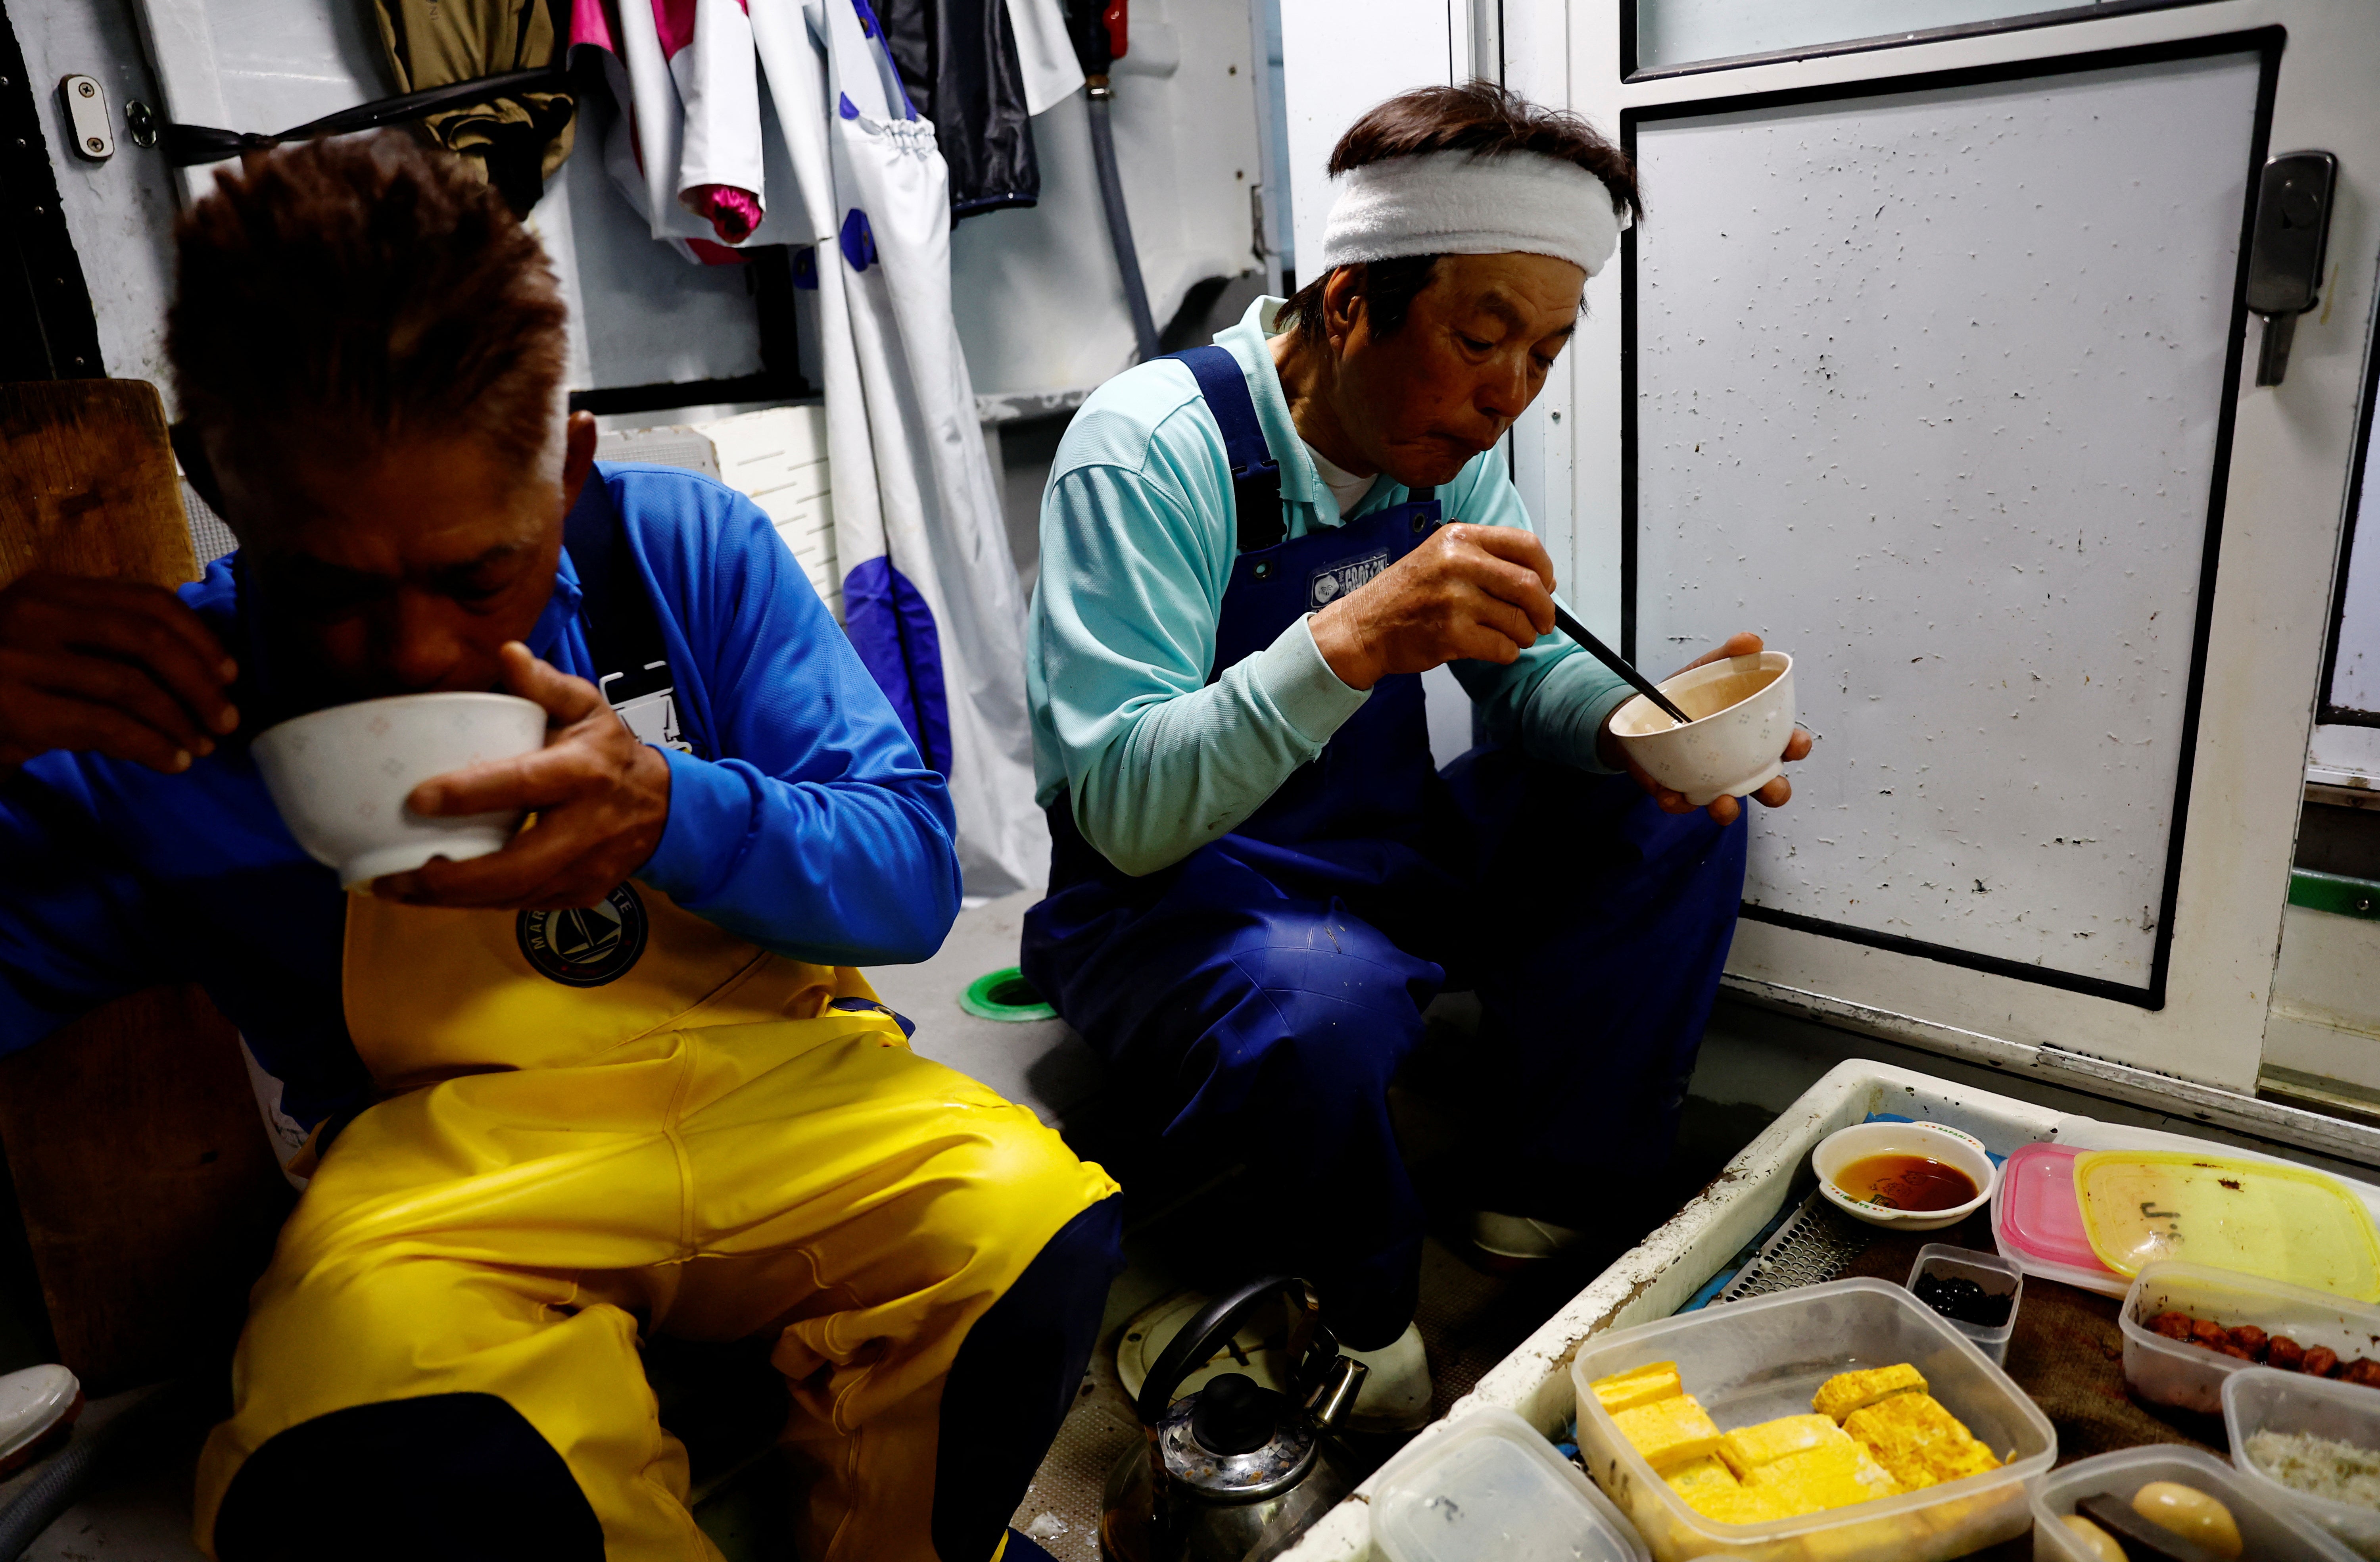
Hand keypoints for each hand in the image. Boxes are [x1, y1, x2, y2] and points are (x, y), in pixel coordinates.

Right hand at [0, 572, 239, 774]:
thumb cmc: (4, 683)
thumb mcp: (51, 646)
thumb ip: (107, 644)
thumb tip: (200, 666)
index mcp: (48, 590)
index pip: (146, 601)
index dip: (199, 638)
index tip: (230, 674)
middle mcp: (31, 613)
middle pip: (148, 640)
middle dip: (200, 683)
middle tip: (228, 719)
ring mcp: (18, 660)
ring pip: (132, 686)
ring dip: (180, 721)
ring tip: (201, 745)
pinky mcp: (15, 710)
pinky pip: (107, 726)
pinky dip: (151, 746)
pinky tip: (172, 762)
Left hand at [373, 642, 671, 909]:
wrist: (662, 807)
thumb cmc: (609, 753)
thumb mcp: (586, 707)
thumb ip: (545, 684)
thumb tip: (507, 652)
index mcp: (583, 772)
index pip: (524, 784)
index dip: (471, 793)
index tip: (418, 798)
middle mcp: (586, 827)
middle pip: (514, 866)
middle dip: (451, 878)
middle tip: (392, 878)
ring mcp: (585, 869)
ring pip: (513, 896)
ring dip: (453, 899)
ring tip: (398, 890)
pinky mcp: (580, 895)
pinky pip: (521, 906)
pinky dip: (476, 904)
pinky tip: (438, 896)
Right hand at [1308, 523, 1555, 689]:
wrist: (1362, 627)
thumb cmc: (1404, 595)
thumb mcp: (1439, 556)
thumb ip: (1483, 559)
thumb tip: (1538, 581)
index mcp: (1459, 537)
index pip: (1526, 545)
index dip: (1546, 569)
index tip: (1547, 585)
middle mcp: (1458, 563)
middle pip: (1529, 585)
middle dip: (1544, 610)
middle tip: (1544, 622)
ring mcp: (1454, 599)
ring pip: (1519, 621)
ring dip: (1524, 635)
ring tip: (1511, 636)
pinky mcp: (1451, 634)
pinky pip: (1503, 647)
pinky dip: (1506, 653)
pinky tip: (1491, 648)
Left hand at [1601, 632, 1813, 825]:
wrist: (1638, 708)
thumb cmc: (1686, 694)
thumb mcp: (1707, 669)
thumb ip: (1729, 655)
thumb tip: (1751, 641)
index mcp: (1752, 734)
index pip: (1785, 744)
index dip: (1796, 747)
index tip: (1795, 744)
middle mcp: (1736, 762)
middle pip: (1767, 784)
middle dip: (1775, 791)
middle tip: (1771, 787)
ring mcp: (1708, 779)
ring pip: (1728, 803)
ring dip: (1729, 809)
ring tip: (1723, 802)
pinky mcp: (1677, 789)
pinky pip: (1681, 803)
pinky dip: (1678, 802)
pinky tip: (1672, 795)